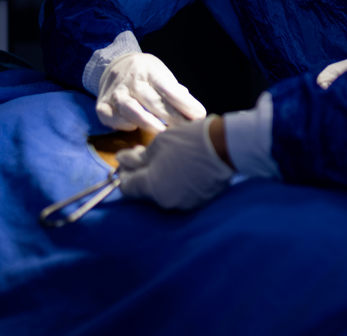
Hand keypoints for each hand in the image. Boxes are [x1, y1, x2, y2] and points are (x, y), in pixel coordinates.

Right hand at [96, 51, 206, 131]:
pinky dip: (122, 124)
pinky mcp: (102, 105)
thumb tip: (194, 112)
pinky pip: (111, 117)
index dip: (184, 102)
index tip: (198, 115)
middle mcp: (131, 80)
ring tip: (163, 133)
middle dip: (171, 117)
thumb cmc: (146, 74)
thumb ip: (176, 92)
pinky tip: (135, 128)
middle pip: (152, 101)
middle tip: (186, 130)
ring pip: (131, 109)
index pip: (168, 87)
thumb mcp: (162, 75)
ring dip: (147, 122)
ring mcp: (115, 92)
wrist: (116, 64)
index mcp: (149, 70)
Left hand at [117, 117, 234, 209]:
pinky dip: (176, 184)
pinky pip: (179, 195)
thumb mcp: (158, 144)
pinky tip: (181, 169)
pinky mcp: (198, 203)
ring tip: (167, 161)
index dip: (124, 174)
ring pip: (163, 194)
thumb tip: (121, 161)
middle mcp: (165, 202)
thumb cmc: (188, 141)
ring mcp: (183, 205)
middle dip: (143, 175)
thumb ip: (138, 157)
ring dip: (160, 179)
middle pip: (145, 192)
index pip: (127, 188)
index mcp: (152, 187)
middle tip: (147, 156)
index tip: (126, 163)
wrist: (225, 147)